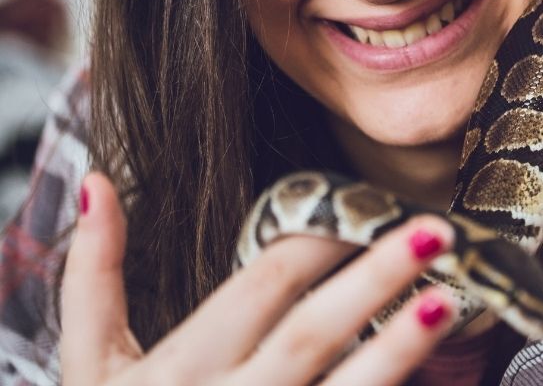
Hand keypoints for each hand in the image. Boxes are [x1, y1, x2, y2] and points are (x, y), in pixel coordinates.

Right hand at [62, 172, 456, 385]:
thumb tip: (99, 182)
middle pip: (312, 329)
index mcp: (183, 365)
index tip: (371, 205)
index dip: (321, 240)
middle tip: (436, 231)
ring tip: (447, 303)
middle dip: (376, 277)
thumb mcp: (89, 364)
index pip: (263, 283)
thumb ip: (94, 275)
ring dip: (397, 348)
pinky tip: (433, 377)